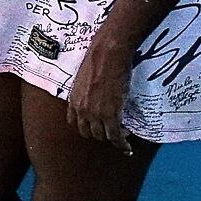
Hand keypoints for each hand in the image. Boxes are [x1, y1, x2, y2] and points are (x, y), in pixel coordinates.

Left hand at [62, 27, 139, 144]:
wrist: (108, 53)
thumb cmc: (99, 58)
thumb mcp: (85, 76)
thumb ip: (87, 89)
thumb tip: (95, 91)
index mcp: (73, 99)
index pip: (74, 121)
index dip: (85, 126)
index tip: (94, 127)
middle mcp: (81, 109)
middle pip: (87, 132)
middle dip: (99, 134)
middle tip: (111, 131)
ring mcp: (95, 113)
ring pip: (101, 136)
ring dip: (112, 138)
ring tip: (122, 135)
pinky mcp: (110, 114)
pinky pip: (115, 136)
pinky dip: (122, 144)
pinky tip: (127, 147)